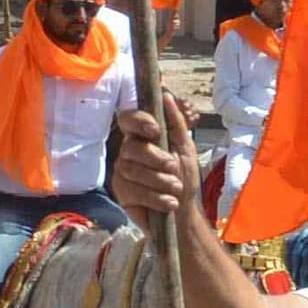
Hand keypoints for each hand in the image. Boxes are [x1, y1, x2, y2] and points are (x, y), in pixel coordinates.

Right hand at [109, 104, 198, 219]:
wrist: (184, 212)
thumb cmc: (184, 178)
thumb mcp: (186, 147)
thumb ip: (176, 122)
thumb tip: (165, 95)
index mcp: (143, 137)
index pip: (128, 119)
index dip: (138, 121)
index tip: (155, 131)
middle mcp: (128, 152)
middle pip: (132, 147)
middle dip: (156, 159)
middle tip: (174, 169)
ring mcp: (122, 172)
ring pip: (132, 170)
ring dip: (160, 181)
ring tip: (175, 188)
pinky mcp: (121, 192)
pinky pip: (133, 190)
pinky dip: (155, 197)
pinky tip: (168, 202)